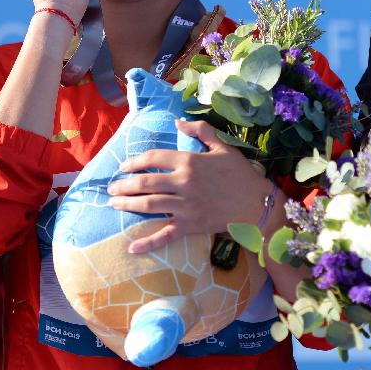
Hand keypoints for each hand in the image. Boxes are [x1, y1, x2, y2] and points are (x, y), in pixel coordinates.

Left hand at [105, 120, 272, 253]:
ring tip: (114, 203)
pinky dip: (148, 242)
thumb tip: (177, 121)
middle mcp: (184, 182)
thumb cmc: (240, 174)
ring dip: (128, 204)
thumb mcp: (223, 147)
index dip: (135, 161)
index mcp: (190, 161)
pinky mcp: (191, 226)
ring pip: (150, 204)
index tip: (123, 166)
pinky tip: (131, 247)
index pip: (154, 157)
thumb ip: (200, 131)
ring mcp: (186, 206)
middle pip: (146, 182)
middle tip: (111, 188)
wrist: (259, 206)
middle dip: (124, 185)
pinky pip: (166, 235)